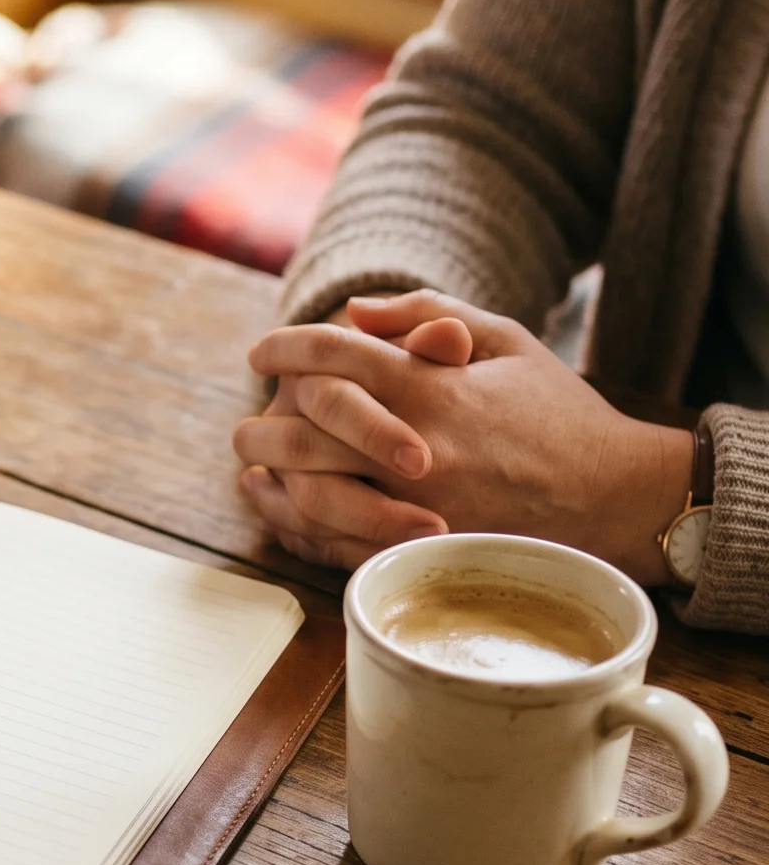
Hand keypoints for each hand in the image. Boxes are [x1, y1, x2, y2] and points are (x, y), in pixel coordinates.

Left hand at [234, 290, 692, 578]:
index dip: (288, 347)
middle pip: (305, 429)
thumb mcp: (507, 342)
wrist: (615, 497)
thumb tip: (356, 310)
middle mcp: (417, 449)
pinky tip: (277, 505)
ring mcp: (416, 508)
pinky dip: (295, 525)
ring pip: (310, 492)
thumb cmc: (559, 414)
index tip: (263, 350)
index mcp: (434, 390)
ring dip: (271, 474)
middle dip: (264, 422)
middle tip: (249, 419)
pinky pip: (335, 544)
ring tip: (254, 463)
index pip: (334, 356)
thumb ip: (428, 314)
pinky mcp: (419, 553)